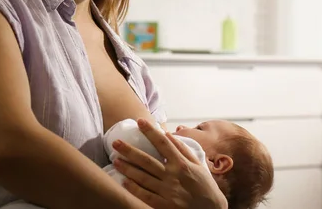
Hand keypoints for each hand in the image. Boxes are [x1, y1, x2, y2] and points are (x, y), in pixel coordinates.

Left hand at [112, 119, 226, 208]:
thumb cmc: (205, 187)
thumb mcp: (198, 165)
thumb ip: (183, 150)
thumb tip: (169, 135)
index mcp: (182, 164)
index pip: (163, 143)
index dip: (150, 132)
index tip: (140, 122)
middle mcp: (173, 176)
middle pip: (147, 160)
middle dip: (130, 150)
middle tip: (116, 142)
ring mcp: (167, 191)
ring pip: (143, 177)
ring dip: (128, 168)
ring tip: (115, 160)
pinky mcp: (164, 205)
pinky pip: (145, 195)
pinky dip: (134, 188)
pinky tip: (124, 181)